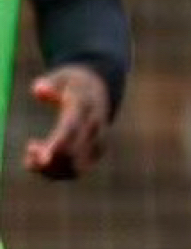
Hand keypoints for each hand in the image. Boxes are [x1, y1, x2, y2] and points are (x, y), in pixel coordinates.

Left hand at [25, 66, 110, 181]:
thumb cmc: (74, 83)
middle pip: (73, 154)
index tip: (41, 159)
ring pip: (75, 168)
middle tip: (30, 148)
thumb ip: (49, 83)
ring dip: (50, 168)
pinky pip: (76, 171)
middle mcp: (96, 128)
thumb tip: (38, 91)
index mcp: (86, 107)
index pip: (71, 130)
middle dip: (48, 159)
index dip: (56, 145)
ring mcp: (99, 143)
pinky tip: (41, 160)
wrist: (101, 88)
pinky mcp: (96, 154)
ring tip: (31, 154)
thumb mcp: (62, 76)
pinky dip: (56, 172)